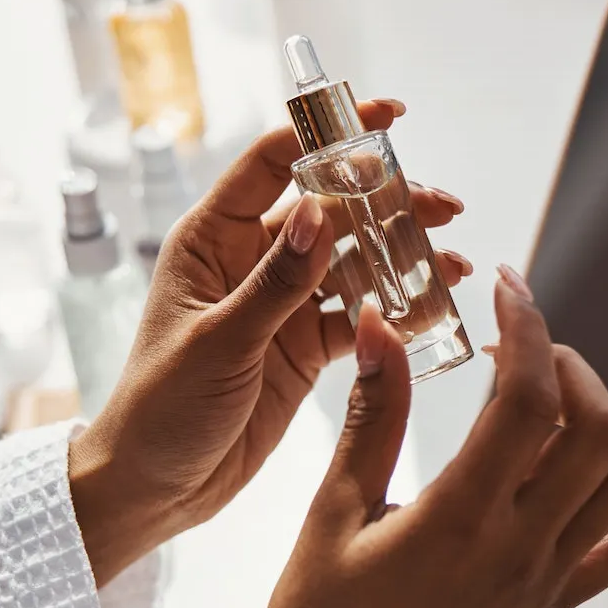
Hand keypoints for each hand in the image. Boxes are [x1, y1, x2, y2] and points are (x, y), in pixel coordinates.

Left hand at [69, 102, 471, 585]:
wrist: (153, 488)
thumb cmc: (161, 410)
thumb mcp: (219, 341)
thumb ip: (276, 281)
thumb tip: (318, 211)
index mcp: (212, 239)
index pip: (274, 163)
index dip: (328, 134)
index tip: (386, 118)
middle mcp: (250, 261)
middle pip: (329, 209)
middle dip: (388, 201)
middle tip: (443, 206)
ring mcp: (281, 305)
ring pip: (353, 262)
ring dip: (402, 256)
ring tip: (454, 258)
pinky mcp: (304, 348)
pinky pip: (359, 317)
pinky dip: (396, 311)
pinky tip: (435, 306)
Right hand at [258, 267, 607, 607]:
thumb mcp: (328, 516)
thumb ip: (370, 417)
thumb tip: (381, 328)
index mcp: (459, 519)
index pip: (528, 397)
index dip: (526, 327)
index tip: (507, 287)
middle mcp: (519, 549)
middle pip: (598, 428)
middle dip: (570, 365)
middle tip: (522, 345)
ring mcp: (546, 582)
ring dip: (601, 421)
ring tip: (548, 400)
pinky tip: (582, 469)